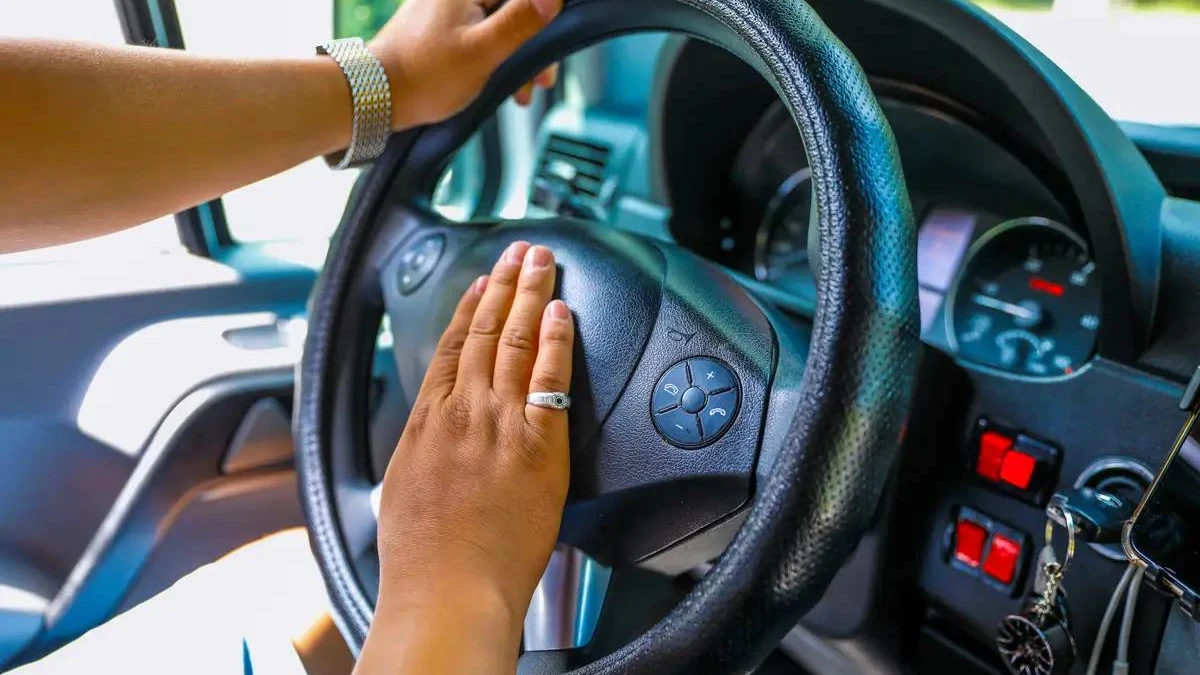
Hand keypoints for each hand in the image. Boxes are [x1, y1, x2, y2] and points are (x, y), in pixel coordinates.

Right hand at [368, 242, 573, 667]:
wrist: (448, 590)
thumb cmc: (423, 558)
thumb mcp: (403, 490)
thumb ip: (424, 453)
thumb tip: (432, 443)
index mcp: (426, 422)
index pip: (450, 348)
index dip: (467, 309)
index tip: (480, 284)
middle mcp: (461, 412)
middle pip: (484, 331)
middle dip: (503, 284)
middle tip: (519, 251)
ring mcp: (499, 423)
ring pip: (514, 340)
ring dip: (530, 294)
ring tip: (542, 262)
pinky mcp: (537, 444)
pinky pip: (549, 377)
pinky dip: (555, 339)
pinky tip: (563, 312)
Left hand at [370, 0, 562, 129]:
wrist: (374, 96)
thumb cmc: (426, 76)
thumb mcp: (484, 51)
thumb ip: (521, 20)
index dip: (543, 19)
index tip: (551, 52)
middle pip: (512, 9)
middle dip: (531, 44)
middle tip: (541, 81)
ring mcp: (447, 9)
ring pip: (498, 24)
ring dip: (516, 57)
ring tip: (520, 93)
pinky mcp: (441, 28)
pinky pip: (480, 35)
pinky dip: (495, 58)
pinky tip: (499, 84)